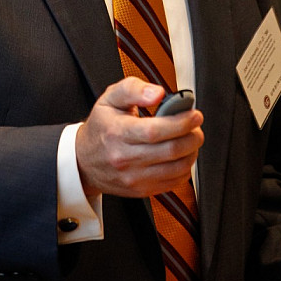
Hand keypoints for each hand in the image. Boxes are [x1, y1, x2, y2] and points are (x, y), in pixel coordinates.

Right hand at [75, 77, 203, 197]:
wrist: (84, 161)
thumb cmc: (101, 127)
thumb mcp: (110, 98)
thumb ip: (134, 89)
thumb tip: (158, 93)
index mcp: (117, 133)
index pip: (155, 131)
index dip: (181, 122)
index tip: (194, 114)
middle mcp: (125, 158)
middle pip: (170, 150)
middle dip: (192, 136)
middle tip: (196, 125)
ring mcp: (133, 178)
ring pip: (176, 168)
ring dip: (192, 152)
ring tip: (191, 138)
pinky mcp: (141, 191)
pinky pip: (173, 182)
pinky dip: (184, 168)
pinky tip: (182, 155)